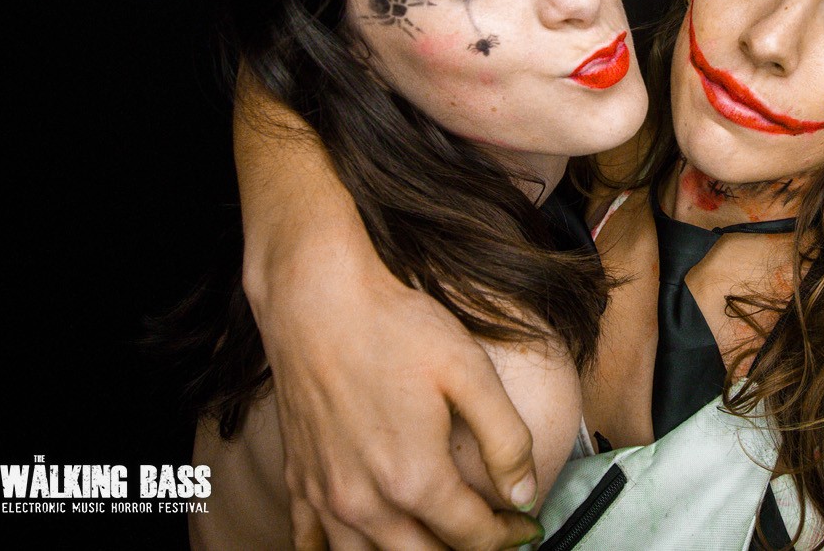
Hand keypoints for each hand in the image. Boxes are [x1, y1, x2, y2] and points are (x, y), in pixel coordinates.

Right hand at [251, 244, 544, 550]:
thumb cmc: (394, 327)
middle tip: (491, 536)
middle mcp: (365, 500)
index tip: (525, 527)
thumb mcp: (470, 372)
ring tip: (437, 543)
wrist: (317, 298)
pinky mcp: (298, 477)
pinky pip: (311, 543)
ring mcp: (325, 494)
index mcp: (414, 478)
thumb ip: (506, 440)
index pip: (472, 535)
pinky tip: (359, 548)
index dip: (507, 536)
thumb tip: (523, 494)